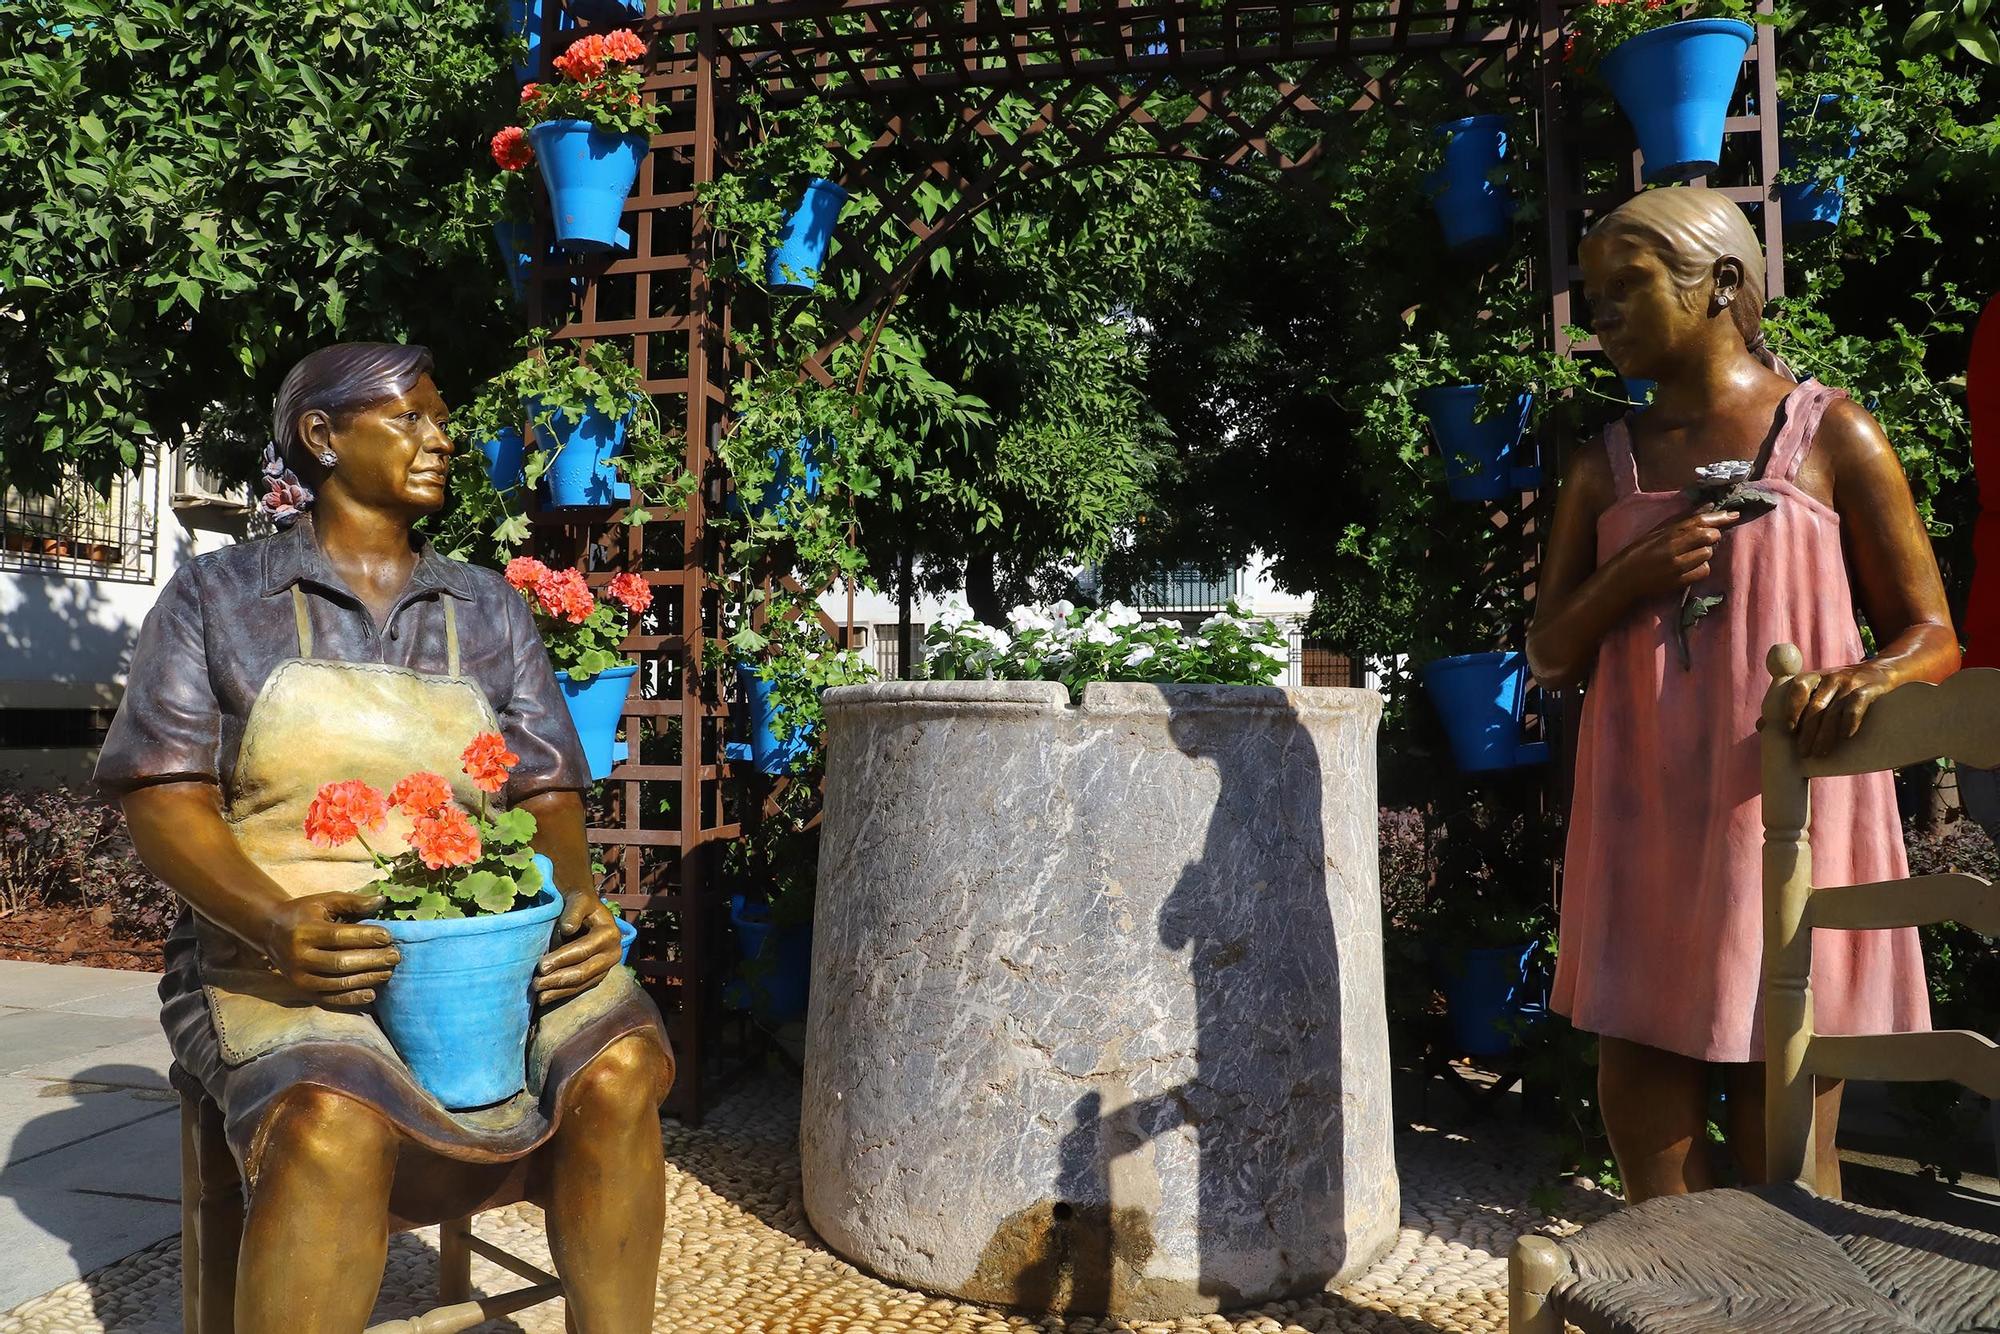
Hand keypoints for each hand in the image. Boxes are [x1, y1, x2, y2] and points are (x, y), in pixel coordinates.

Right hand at [262, 891, 398, 1008]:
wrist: (271, 931)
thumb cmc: (304, 913)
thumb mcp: (325, 901)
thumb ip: (352, 901)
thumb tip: (381, 900)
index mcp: (304, 931)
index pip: (338, 937)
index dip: (365, 937)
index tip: (388, 936)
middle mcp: (298, 956)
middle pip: (340, 962)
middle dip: (372, 960)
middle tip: (395, 956)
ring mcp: (298, 977)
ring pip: (337, 983)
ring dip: (366, 979)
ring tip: (388, 971)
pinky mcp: (301, 991)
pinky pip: (329, 999)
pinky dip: (351, 998)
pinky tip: (372, 993)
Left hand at [534, 890, 620, 1004]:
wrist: (587, 911)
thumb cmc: (580, 904)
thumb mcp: (578, 901)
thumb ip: (573, 912)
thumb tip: (567, 929)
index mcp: (610, 934)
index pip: (583, 949)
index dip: (562, 959)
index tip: (540, 966)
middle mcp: (613, 953)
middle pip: (583, 971)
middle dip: (558, 979)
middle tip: (536, 983)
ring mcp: (607, 967)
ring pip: (581, 983)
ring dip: (558, 990)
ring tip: (538, 994)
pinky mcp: (598, 976)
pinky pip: (580, 988)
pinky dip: (562, 993)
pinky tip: (545, 998)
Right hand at [1612, 509, 1742, 600]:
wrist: (1623, 579)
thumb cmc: (1638, 552)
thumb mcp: (1656, 533)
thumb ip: (1681, 522)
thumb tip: (1707, 508)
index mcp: (1667, 534)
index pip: (1699, 522)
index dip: (1719, 517)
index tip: (1734, 514)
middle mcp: (1674, 549)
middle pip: (1708, 537)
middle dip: (1713, 535)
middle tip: (1709, 537)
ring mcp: (1677, 567)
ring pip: (1707, 555)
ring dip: (1704, 553)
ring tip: (1691, 554)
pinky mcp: (1679, 582)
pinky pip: (1703, 572)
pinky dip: (1701, 568)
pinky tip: (1690, 568)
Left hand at [1780, 662, 1894, 758]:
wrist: (1882, 672)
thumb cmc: (1840, 687)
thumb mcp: (1816, 690)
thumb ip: (1791, 705)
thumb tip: (1761, 726)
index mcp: (1814, 677)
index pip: (1798, 687)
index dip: (1792, 707)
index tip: (1789, 729)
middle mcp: (1831, 677)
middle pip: (1816, 706)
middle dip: (1808, 731)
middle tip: (1803, 752)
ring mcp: (1851, 682)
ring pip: (1834, 710)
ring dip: (1826, 734)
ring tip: (1820, 752)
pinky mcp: (1870, 689)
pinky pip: (1857, 704)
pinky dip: (1850, 721)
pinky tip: (1846, 736)